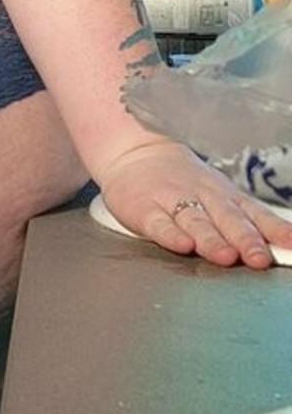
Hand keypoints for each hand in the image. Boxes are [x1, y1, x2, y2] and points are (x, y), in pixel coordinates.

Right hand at [98, 141, 291, 268]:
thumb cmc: (185, 183)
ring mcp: (173, 201)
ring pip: (196, 221)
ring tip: (226, 256)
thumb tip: (287, 246)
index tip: (291, 245)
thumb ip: (250, 222)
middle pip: (228, 219)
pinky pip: (158, 222)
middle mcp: (204, 198)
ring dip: (212, 240)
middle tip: (259, 259)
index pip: (256, 214)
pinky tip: (182, 245)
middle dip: (245, 240)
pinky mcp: (144, 208)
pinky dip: (170, 234)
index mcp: (227, 197)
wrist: (137, 153)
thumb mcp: (222, 197)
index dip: (275, 231)